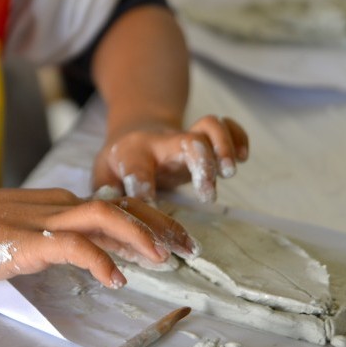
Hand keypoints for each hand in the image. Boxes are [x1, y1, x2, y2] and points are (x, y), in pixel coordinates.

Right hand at [0, 188, 196, 287]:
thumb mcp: (12, 232)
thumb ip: (43, 240)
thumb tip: (71, 257)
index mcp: (51, 203)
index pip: (110, 204)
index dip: (146, 217)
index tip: (170, 237)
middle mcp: (53, 205)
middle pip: (118, 205)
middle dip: (159, 222)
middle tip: (188, 245)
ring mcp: (39, 220)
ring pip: (103, 216)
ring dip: (139, 235)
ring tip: (164, 259)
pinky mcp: (24, 240)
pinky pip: (72, 246)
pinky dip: (99, 259)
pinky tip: (115, 278)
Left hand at [92, 114, 248, 203]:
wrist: (134, 133)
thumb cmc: (118, 165)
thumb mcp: (103, 178)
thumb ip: (106, 196)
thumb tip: (112, 221)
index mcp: (132, 154)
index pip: (137, 172)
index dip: (145, 193)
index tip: (154, 212)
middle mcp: (161, 143)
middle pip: (185, 142)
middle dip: (202, 165)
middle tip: (208, 196)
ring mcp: (185, 138)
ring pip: (209, 126)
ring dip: (224, 147)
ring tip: (229, 173)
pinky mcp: (204, 138)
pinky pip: (227, 125)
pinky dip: (239, 136)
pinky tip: (243, 157)